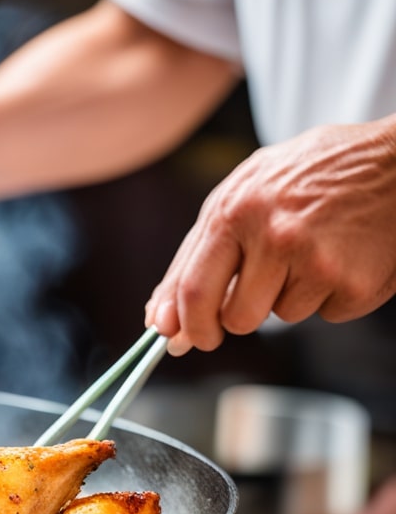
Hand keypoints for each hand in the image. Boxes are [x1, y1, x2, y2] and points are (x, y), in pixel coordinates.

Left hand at [145, 115, 395, 354]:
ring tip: (313, 251)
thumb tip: (160, 318)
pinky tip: (343, 257)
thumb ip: (198, 253)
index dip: (184, 325)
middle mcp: (274, 235)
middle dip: (233, 322)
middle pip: (235, 318)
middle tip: (251, 302)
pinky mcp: (352, 283)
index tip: (183, 339)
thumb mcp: (245, 193)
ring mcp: (316, 261)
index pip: (192, 290)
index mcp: (237, 209)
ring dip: (290, 296)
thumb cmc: (313, 174)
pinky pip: (323, 315)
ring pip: (281, 317)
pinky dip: (329, 295)